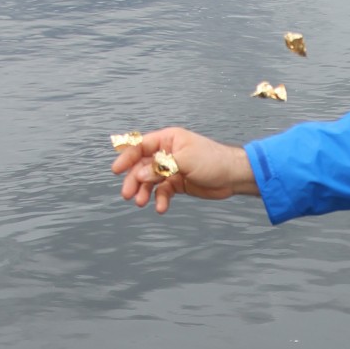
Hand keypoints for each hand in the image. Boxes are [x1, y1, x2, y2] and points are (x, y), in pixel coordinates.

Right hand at [110, 128, 259, 214]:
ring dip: (144, 192)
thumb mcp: (185, 160)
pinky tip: (160, 208)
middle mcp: (167, 153)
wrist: (233, 176)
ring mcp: (171, 169)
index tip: (116, 170)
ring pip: (150, 180)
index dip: (127, 157)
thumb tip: (140, 175)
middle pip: (142, 166)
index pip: (141, 146)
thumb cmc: (212, 160)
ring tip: (141, 203)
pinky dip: (160, 199)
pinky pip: (163, 191)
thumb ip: (161, 167)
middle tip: (127, 194)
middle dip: (134, 180)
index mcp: (168, 140)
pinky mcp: (177, 183)